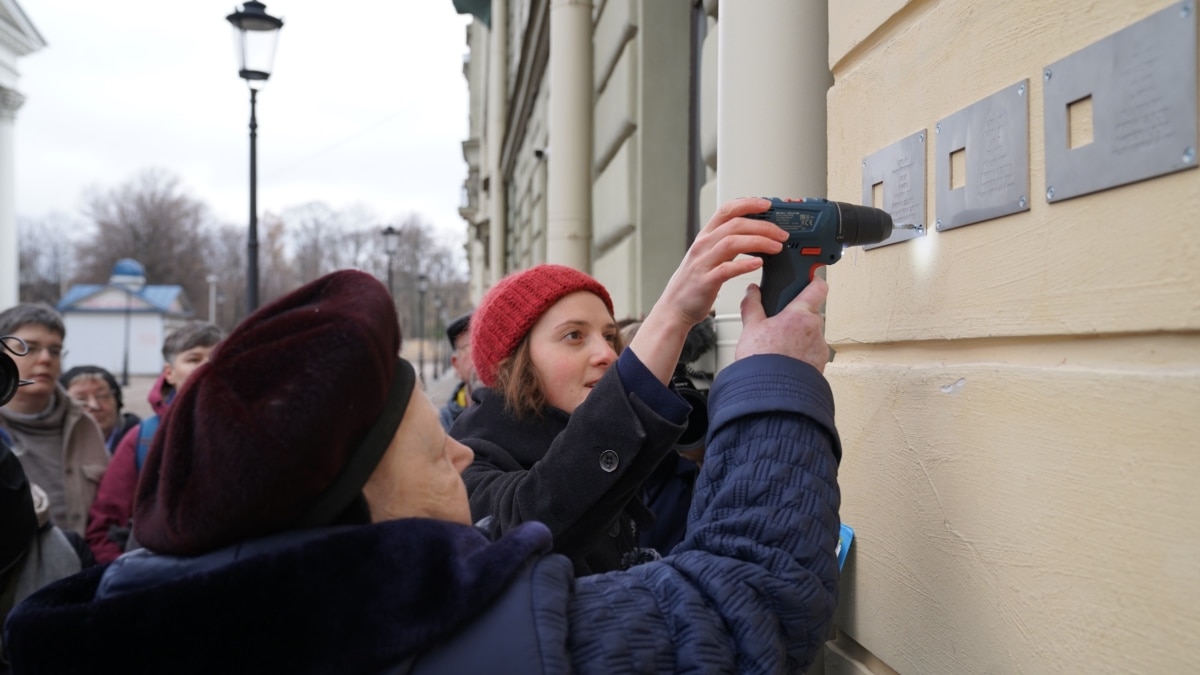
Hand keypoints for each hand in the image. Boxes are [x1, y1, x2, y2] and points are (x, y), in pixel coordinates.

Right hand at [657, 197, 786, 325]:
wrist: (675, 307)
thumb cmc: (695, 282)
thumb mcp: (709, 255)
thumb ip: (728, 243)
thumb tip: (755, 234)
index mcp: (705, 237)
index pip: (727, 210)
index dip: (748, 204)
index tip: (768, 205)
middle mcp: (703, 246)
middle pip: (735, 224)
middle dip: (763, 225)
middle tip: (781, 233)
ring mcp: (703, 263)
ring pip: (732, 242)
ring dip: (758, 241)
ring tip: (776, 247)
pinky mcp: (705, 281)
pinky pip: (726, 269)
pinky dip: (744, 264)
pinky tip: (758, 263)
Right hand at [735, 276, 829, 372]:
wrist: (771, 393)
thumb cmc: (761, 361)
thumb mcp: (750, 328)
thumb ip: (752, 305)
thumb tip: (751, 291)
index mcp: (799, 314)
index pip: (818, 287)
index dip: (814, 281)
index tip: (810, 280)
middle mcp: (815, 329)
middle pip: (811, 314)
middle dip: (798, 317)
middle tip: (780, 325)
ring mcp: (820, 348)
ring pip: (812, 335)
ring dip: (800, 337)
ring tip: (780, 348)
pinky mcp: (820, 365)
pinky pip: (812, 353)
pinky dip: (802, 354)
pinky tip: (786, 360)